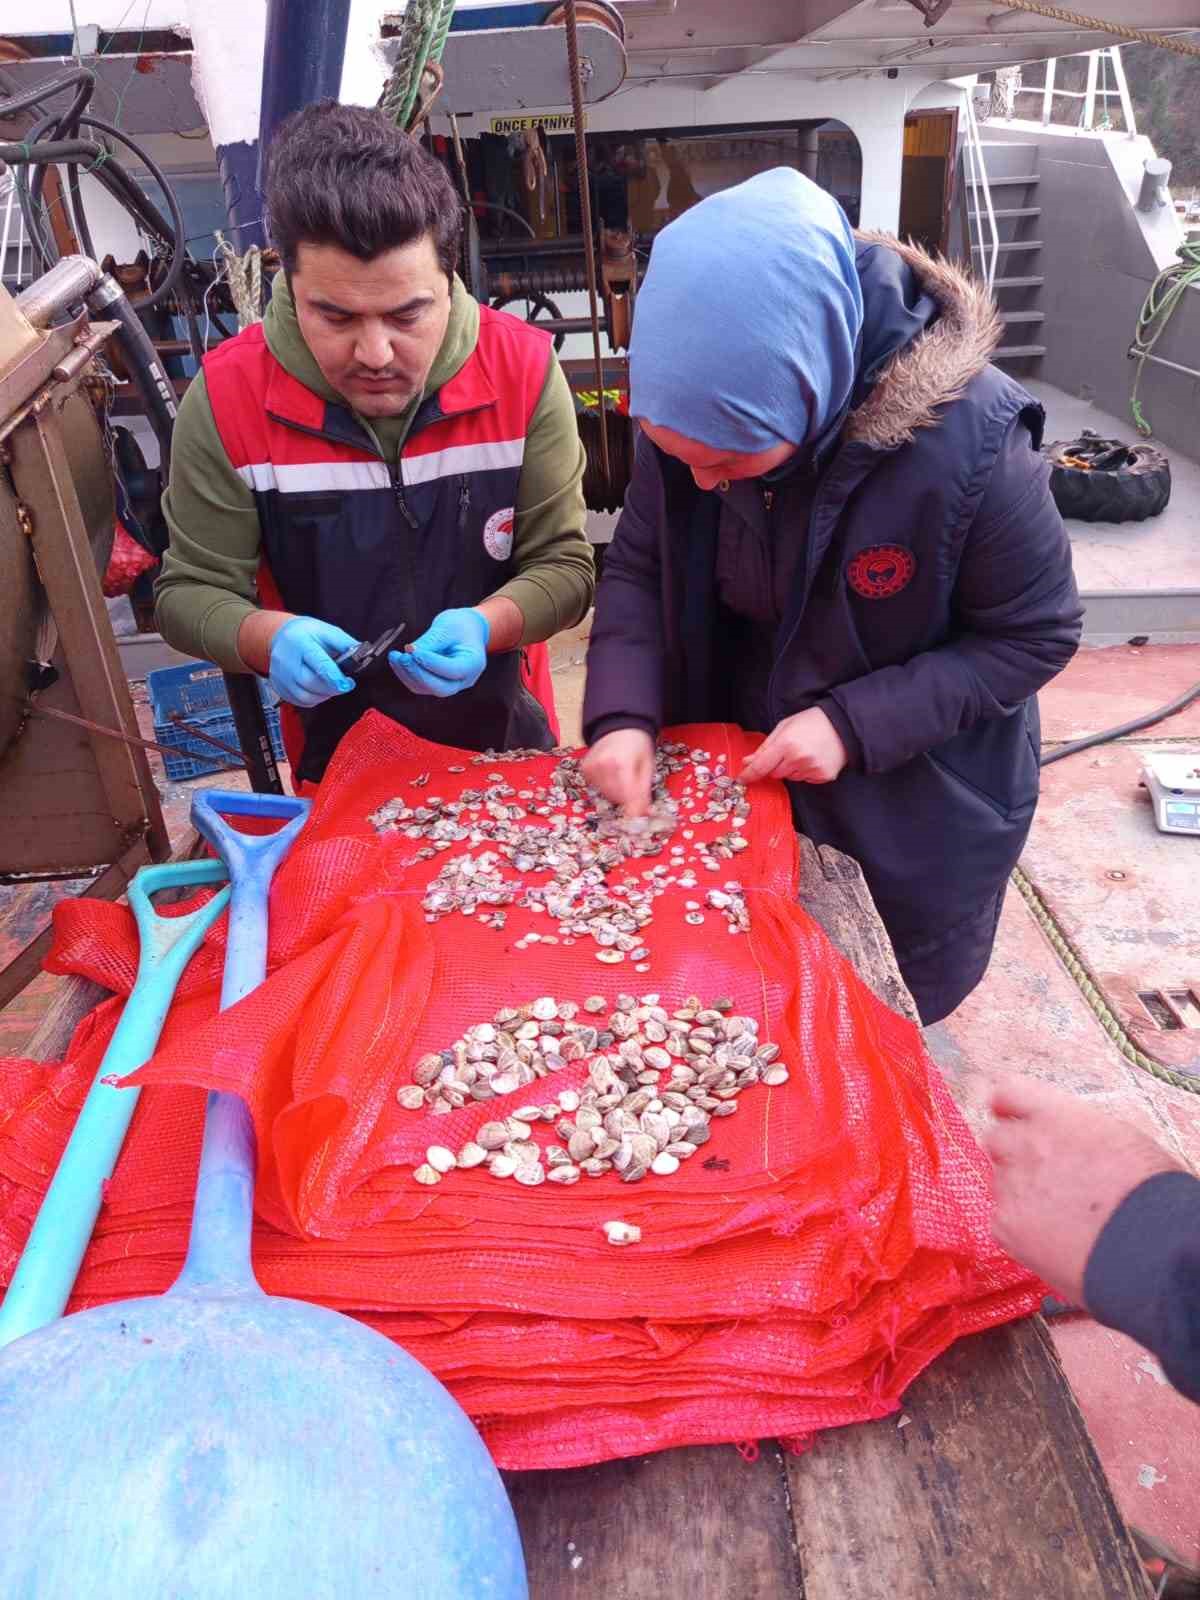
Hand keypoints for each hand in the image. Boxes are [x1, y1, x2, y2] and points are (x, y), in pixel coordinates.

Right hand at [267, 615, 357, 707]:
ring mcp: (280, 676)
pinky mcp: (279, 687)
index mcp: (300, 642)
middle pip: (311, 683)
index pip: (318, 663)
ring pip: (305, 697)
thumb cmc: (306, 634)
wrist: (280, 636)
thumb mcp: (327, 631)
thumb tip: (364, 655)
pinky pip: (300, 702)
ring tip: (331, 684)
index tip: (347, 683)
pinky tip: (319, 689)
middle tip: (344, 683)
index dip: (334, 677)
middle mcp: (286, 661)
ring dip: (324, 695)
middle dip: (333, 687)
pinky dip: (314, 699)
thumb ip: (345, 644)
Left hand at [389, 608, 489, 697]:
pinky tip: (396, 660)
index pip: (453, 670)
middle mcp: (464, 680)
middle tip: (402, 657)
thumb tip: (410, 651)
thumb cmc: (460, 626)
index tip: (413, 651)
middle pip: (440, 688)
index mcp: (474, 664)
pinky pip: (419, 685)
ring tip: (395, 656)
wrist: (466, 630)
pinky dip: (406, 674)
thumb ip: (432, 640)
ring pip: (426, 688)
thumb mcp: (448, 626)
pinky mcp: (437, 684)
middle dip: (418, 673)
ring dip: (407, 674)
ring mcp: (451, 685)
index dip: (432, 663)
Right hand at [582, 728, 654, 817]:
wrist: (620, 726)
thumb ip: (644, 791)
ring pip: (606, 795)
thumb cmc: (637, 745)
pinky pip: (597, 788)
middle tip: (633, 785)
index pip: (627, 796)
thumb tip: (642, 814)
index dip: (634, 809)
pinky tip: (612, 774)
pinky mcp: (586, 769)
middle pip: (616, 798)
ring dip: (617, 792)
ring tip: (623, 775)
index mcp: (622, 764)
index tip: (639, 817)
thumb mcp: (647, 766)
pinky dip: (606, 786)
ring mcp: (592, 768)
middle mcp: (603, 766)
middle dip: (628, 798)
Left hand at [739, 708, 847, 784]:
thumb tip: (748, 762)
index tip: (741, 779)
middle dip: (776, 766)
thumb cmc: (811, 722)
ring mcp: (812, 769)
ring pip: (790, 778)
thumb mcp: (784, 727)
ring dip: (791, 769)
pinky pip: (805, 780)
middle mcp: (798, 758)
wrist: (843, 725)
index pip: (761, 766)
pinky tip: (814, 758)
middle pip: (775, 774)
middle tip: (787, 751)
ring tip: (804, 752)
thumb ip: (765, 746)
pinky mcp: (823, 776)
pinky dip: (805, 772)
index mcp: (786, 743)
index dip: (749, 774)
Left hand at [984, 1075, 1182, 1306]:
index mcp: (1056, 1115)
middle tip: (1043, 1177)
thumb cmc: (1150, 1191)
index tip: (1010, 1116)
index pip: (1008, 1093)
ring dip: (1022, 1194)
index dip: (1008, 1107)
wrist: (1150, 1244)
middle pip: (997, 1139)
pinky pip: (1003, 1222)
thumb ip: (1078, 1131)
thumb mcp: (1120, 1138)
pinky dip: (1023, 1231)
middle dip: (1013, 1154)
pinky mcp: (1005, 1225)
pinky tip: (1056, 1241)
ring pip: (1002, 1183)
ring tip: (1062, 1217)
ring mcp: (1011, 1184)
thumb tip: (1069, 1138)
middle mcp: (1026, 1144)